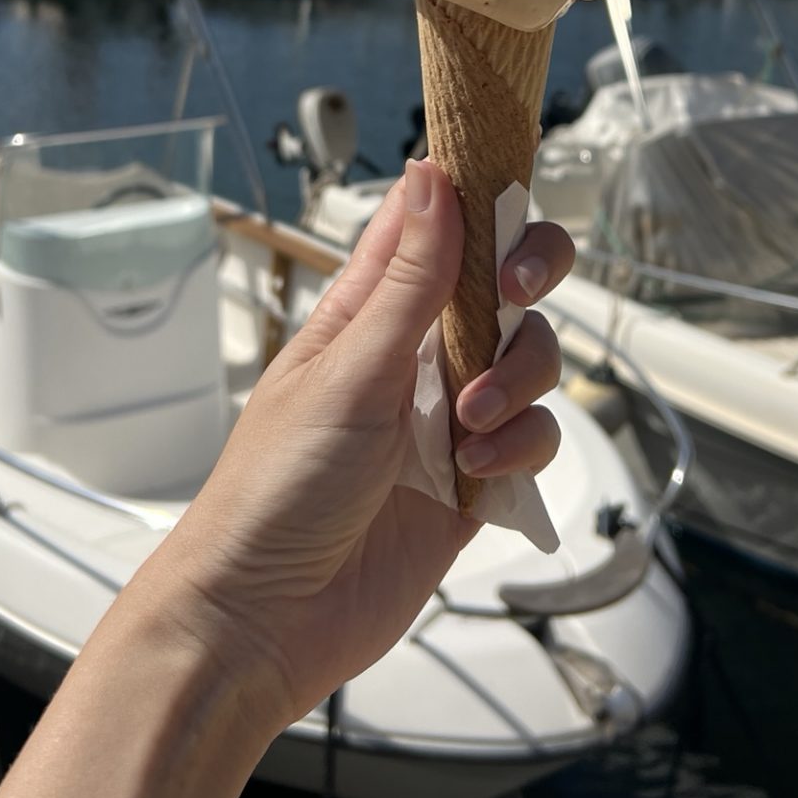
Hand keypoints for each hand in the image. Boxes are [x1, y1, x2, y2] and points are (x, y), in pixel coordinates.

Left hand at [151, 159, 575, 730]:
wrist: (265, 620)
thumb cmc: (274, 488)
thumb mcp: (348, 370)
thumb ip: (408, 279)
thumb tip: (430, 177)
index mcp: (369, 310)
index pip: (434, 224)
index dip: (481, 199)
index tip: (508, 200)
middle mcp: (413, 354)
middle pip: (502, 286)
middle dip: (525, 282)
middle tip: (513, 293)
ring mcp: (445, 417)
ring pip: (528, 361)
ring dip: (517, 380)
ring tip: (469, 425)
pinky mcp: (471, 482)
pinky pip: (531, 440)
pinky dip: (519, 448)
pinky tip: (475, 473)